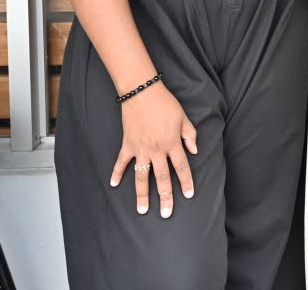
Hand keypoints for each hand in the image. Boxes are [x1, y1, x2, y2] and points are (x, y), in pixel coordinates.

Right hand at [109, 82, 197, 217]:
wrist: (142, 92)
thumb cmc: (165, 103)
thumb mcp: (184, 117)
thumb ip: (190, 135)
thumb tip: (195, 150)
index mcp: (172, 143)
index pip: (181, 167)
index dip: (186, 182)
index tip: (188, 195)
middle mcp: (157, 150)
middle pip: (162, 178)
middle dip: (165, 197)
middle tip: (166, 214)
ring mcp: (140, 149)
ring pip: (141, 176)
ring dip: (141, 194)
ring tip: (142, 210)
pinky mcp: (127, 145)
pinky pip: (121, 162)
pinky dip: (116, 173)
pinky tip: (113, 185)